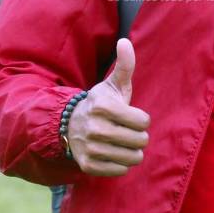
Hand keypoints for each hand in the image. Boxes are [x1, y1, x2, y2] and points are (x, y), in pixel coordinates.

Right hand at [66, 39, 150, 176]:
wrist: (70, 126)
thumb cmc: (101, 104)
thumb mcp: (113, 84)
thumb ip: (124, 65)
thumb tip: (125, 41)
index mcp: (103, 107)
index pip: (143, 121)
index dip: (141, 119)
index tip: (130, 116)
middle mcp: (95, 128)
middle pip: (140, 141)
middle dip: (139, 136)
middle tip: (127, 131)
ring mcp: (90, 148)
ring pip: (133, 158)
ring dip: (132, 152)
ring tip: (121, 143)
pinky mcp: (88, 166)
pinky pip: (120, 171)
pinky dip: (121, 164)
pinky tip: (112, 153)